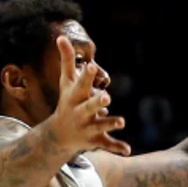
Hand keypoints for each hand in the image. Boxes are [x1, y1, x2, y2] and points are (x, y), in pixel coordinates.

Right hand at [46, 37, 131, 157]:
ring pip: (100, 125)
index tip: (90, 65)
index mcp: (75, 97)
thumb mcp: (66, 82)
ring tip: (122, 121)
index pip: (81, 84)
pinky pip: (107, 144)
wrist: (59, 135)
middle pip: (89, 106)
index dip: (86, 76)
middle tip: (107, 97)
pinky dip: (117, 147)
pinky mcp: (96, 140)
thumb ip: (67, 60)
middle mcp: (80, 112)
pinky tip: (128, 150)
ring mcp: (88, 127)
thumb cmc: (67, 101)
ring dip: (110, 123)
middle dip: (97, 102)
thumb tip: (61, 36)